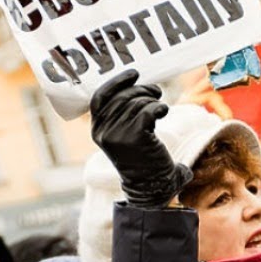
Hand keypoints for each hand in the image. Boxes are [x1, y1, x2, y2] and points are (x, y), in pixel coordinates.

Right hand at [89, 71, 189, 208]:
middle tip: (156, 92)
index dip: (116, 82)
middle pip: (122, 97)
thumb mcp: (125, 137)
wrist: (151, 187)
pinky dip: (158, 107)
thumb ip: (124, 115)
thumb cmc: (143, 160)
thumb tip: (136, 85)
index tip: (134, 73)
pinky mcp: (135, 137)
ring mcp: (118, 135)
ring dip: (152, 100)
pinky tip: (163, 112)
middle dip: (142, 90)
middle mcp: (103, 132)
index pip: (100, 97)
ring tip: (159, 107)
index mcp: (97, 130)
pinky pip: (147, 111)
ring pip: (137, 103)